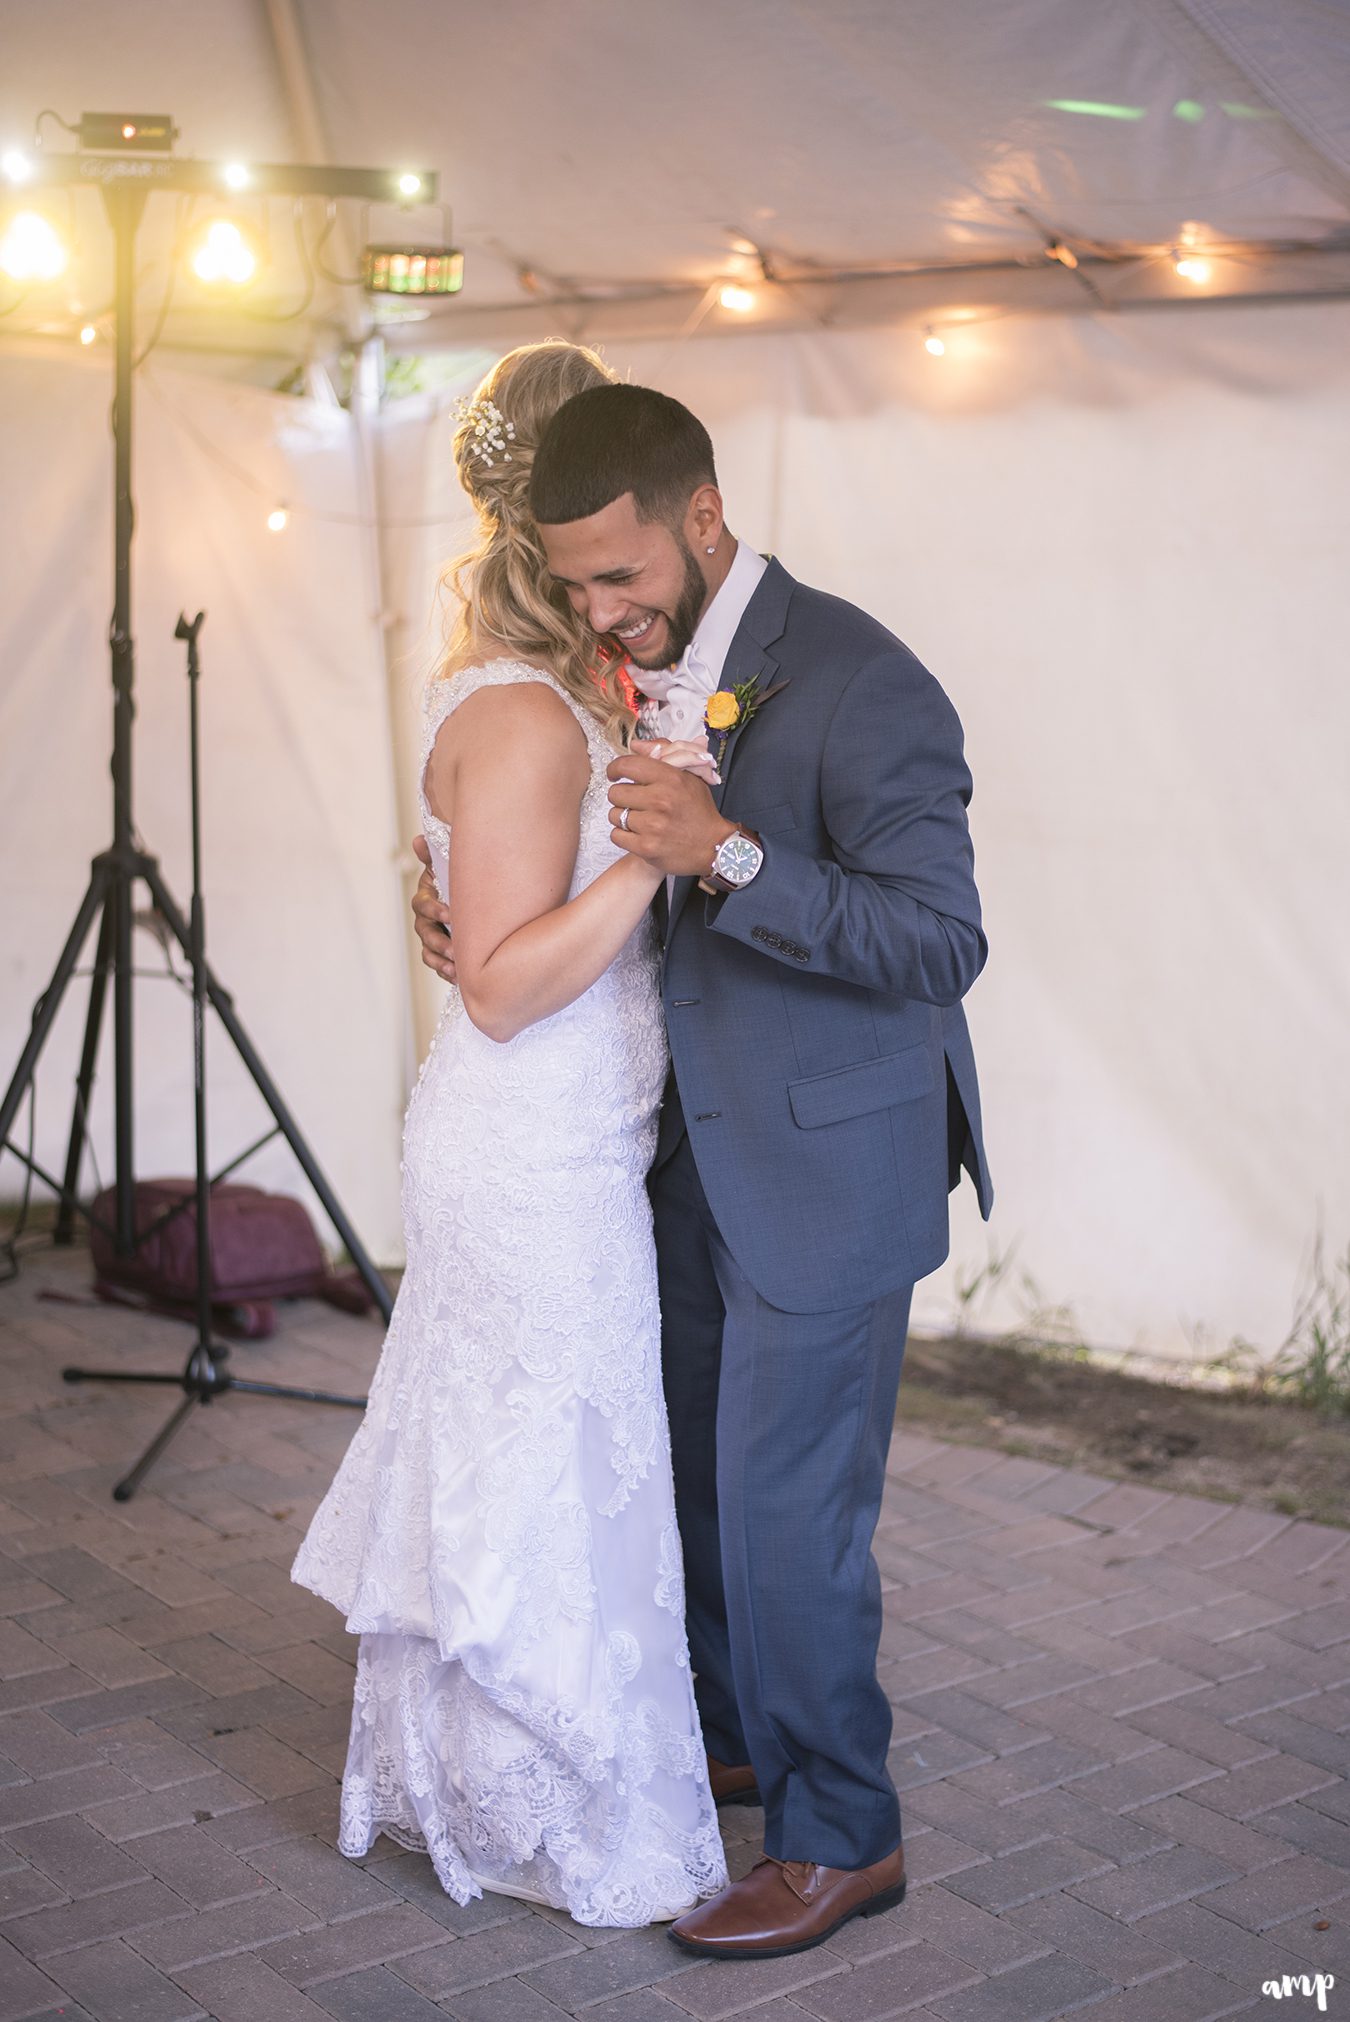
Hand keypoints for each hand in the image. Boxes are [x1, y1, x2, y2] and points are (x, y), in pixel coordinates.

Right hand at [411, 834, 456, 981]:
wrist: (470, 901)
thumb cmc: (457, 882)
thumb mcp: (447, 867)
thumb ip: (433, 855)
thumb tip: (418, 840)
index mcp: (426, 898)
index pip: (423, 905)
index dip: (434, 910)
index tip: (449, 914)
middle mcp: (425, 919)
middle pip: (425, 933)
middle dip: (439, 942)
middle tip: (455, 950)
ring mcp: (431, 937)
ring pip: (429, 952)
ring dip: (441, 961)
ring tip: (455, 969)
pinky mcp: (439, 954)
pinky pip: (437, 965)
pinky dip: (446, 972)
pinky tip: (458, 978)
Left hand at [607, 745, 735, 876]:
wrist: (713, 846)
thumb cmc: (699, 811)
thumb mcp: (689, 776)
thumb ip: (664, 755)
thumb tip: (635, 745)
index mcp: (671, 778)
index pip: (628, 765)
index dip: (615, 768)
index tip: (614, 774)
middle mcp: (661, 800)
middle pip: (616, 792)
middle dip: (622, 797)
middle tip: (634, 802)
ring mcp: (653, 826)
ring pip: (615, 815)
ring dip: (623, 817)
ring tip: (640, 819)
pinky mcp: (646, 847)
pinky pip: (616, 835)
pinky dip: (624, 835)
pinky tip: (639, 834)